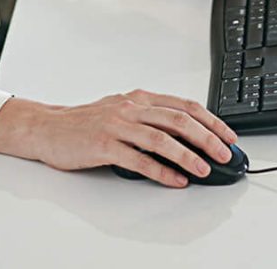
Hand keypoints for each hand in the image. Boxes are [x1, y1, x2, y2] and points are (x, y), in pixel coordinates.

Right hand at [0, 91, 240, 188]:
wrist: (48, 128)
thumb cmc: (86, 122)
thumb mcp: (123, 111)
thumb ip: (152, 118)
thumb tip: (187, 135)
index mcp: (140, 98)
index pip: (185, 105)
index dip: (211, 120)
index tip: (228, 136)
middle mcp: (132, 107)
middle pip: (179, 120)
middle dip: (207, 138)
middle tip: (224, 154)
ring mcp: (117, 125)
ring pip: (161, 138)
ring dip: (187, 156)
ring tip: (203, 170)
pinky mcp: (104, 145)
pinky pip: (138, 159)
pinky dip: (160, 170)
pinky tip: (174, 179)